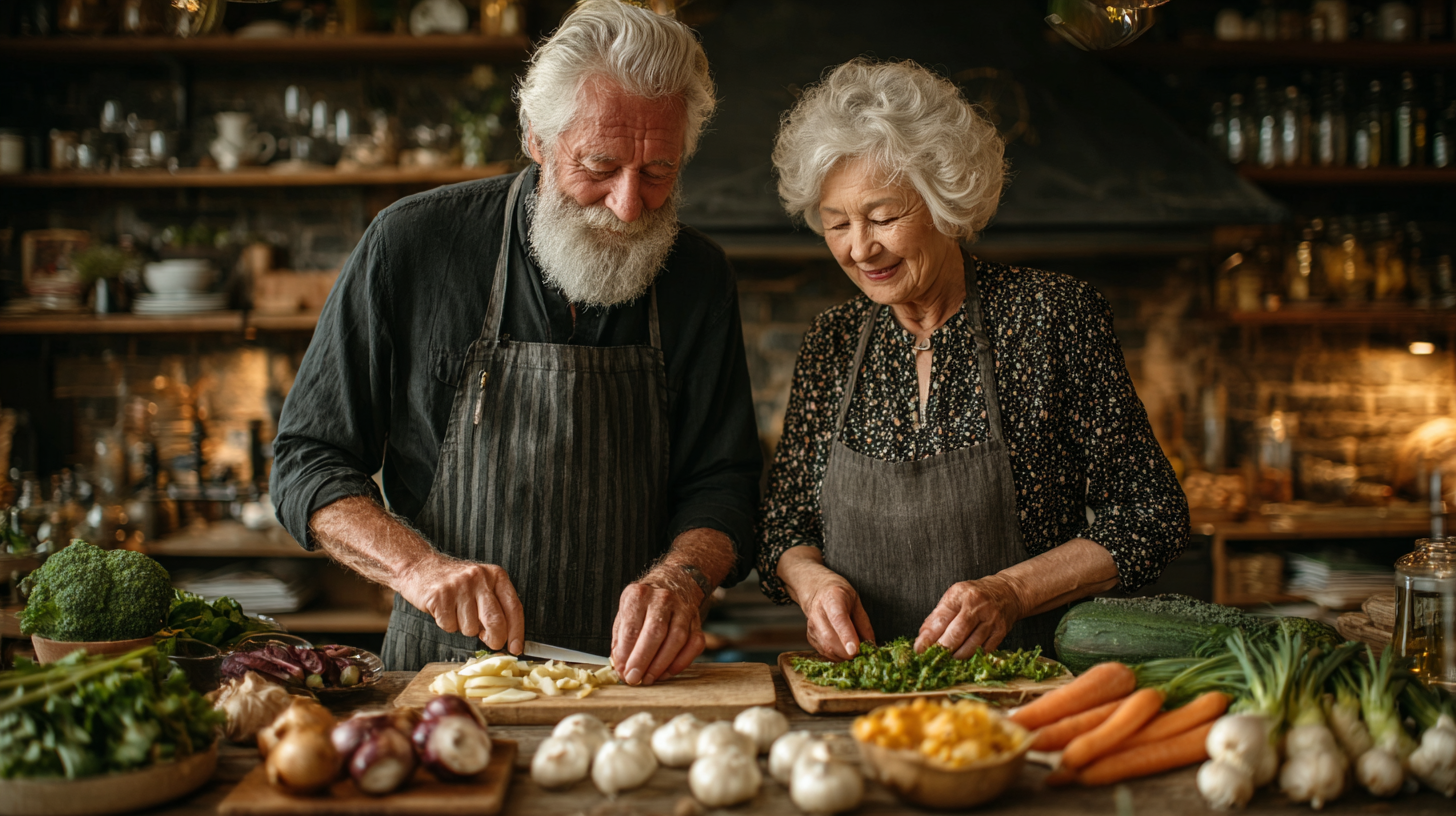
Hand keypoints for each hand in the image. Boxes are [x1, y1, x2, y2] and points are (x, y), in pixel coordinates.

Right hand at [397, 552, 523, 653]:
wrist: (421, 567)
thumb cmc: (456, 583)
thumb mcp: (482, 587)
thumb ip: (495, 608)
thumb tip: (504, 639)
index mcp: (496, 575)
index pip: (513, 607)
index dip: (517, 632)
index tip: (516, 648)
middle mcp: (479, 578)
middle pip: (495, 621)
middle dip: (495, 639)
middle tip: (490, 642)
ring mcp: (459, 586)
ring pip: (470, 628)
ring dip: (464, 628)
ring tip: (457, 612)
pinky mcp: (440, 596)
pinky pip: (449, 625)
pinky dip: (447, 624)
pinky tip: (443, 610)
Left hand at [612, 577, 703, 686]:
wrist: (674, 582)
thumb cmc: (645, 603)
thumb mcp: (625, 612)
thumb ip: (621, 638)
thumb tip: (620, 666)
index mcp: (639, 595)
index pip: (631, 627)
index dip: (626, 653)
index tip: (622, 671)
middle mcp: (663, 599)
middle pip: (655, 633)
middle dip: (643, 660)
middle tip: (634, 679)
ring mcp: (683, 609)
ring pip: (677, 640)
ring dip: (661, 664)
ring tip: (649, 678)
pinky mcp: (697, 621)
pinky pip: (694, 644)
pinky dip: (681, 662)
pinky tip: (667, 672)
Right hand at [795, 565, 874, 661]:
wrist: (818, 592)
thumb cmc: (841, 596)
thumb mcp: (856, 602)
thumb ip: (863, 624)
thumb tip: (870, 645)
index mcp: (832, 599)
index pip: (838, 619)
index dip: (846, 636)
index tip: (855, 650)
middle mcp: (817, 613)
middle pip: (829, 638)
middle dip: (847, 652)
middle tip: (862, 653)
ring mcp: (811, 626)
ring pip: (826, 649)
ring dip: (843, 656)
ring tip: (854, 651)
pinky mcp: (810, 637)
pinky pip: (825, 653)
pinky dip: (838, 656)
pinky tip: (844, 650)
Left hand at [914, 577, 1022, 656]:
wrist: (1007, 592)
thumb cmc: (975, 596)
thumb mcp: (954, 597)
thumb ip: (938, 616)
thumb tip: (923, 639)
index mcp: (960, 594)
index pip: (941, 618)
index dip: (928, 637)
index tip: (919, 649)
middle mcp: (976, 606)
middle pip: (957, 634)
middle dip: (942, 649)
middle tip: (933, 658)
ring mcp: (991, 620)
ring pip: (971, 646)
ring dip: (956, 656)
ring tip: (948, 659)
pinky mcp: (1001, 632)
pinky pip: (984, 651)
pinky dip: (972, 657)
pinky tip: (964, 657)